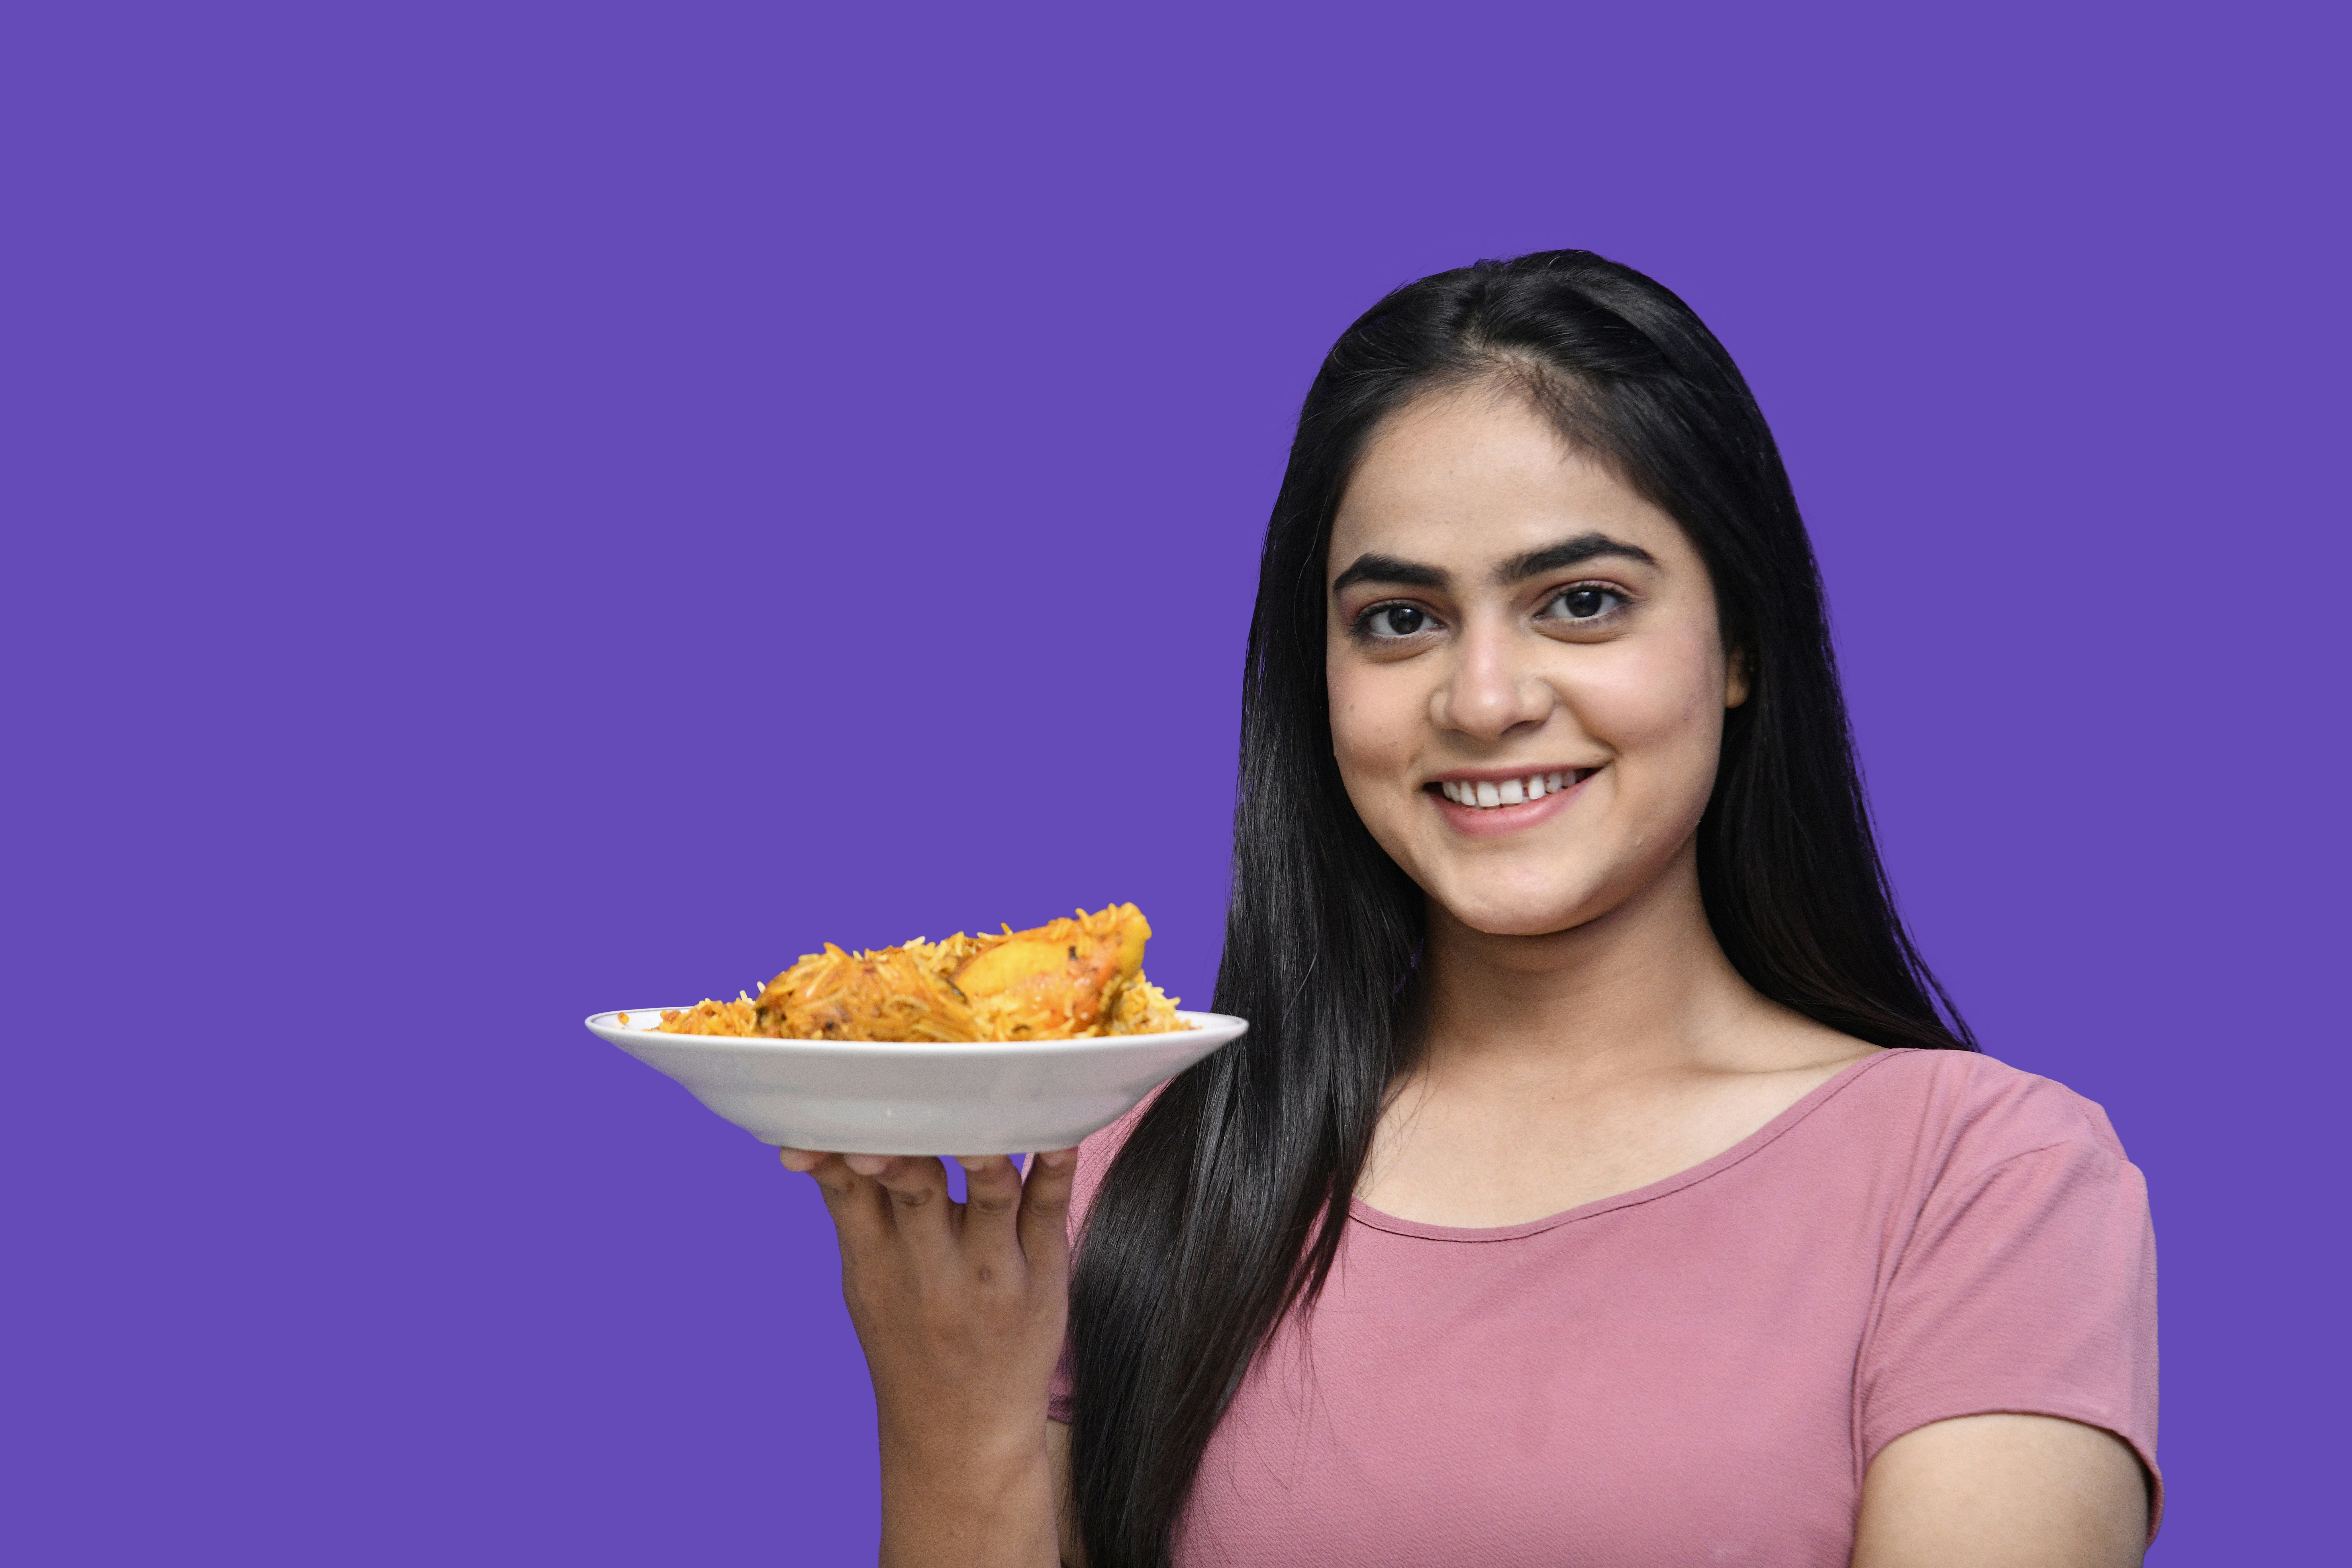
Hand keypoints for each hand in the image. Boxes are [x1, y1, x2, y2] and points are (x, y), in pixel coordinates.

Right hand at [778, 1145, 1077, 1566]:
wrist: (962, 1434)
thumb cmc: (908, 1344)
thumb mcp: (863, 1285)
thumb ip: (852, 1211)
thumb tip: (822, 1138)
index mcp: (876, 1266)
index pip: (850, 1192)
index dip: (837, 1149)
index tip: (826, 1110)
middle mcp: (932, 1270)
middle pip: (916, 1187)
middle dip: (904, 1146)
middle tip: (899, 1101)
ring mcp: (992, 1272)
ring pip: (989, 1195)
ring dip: (983, 1151)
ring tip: (980, 1108)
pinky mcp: (1042, 1272)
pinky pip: (1049, 1210)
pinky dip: (1056, 1168)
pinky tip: (1059, 1129)